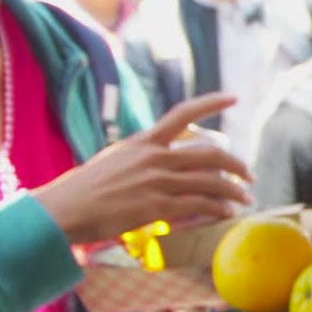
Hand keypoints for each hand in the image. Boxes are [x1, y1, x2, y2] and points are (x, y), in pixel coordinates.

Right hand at [34, 94, 253, 244]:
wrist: (63, 210)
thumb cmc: (84, 190)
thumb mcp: (114, 160)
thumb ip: (141, 157)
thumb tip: (160, 160)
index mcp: (143, 142)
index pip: (183, 113)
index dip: (212, 102)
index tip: (234, 97)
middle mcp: (154, 156)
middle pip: (210, 154)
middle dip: (236, 165)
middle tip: (248, 176)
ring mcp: (156, 181)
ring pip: (210, 182)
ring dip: (234, 192)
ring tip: (245, 200)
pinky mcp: (156, 206)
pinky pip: (199, 205)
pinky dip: (217, 209)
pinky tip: (226, 214)